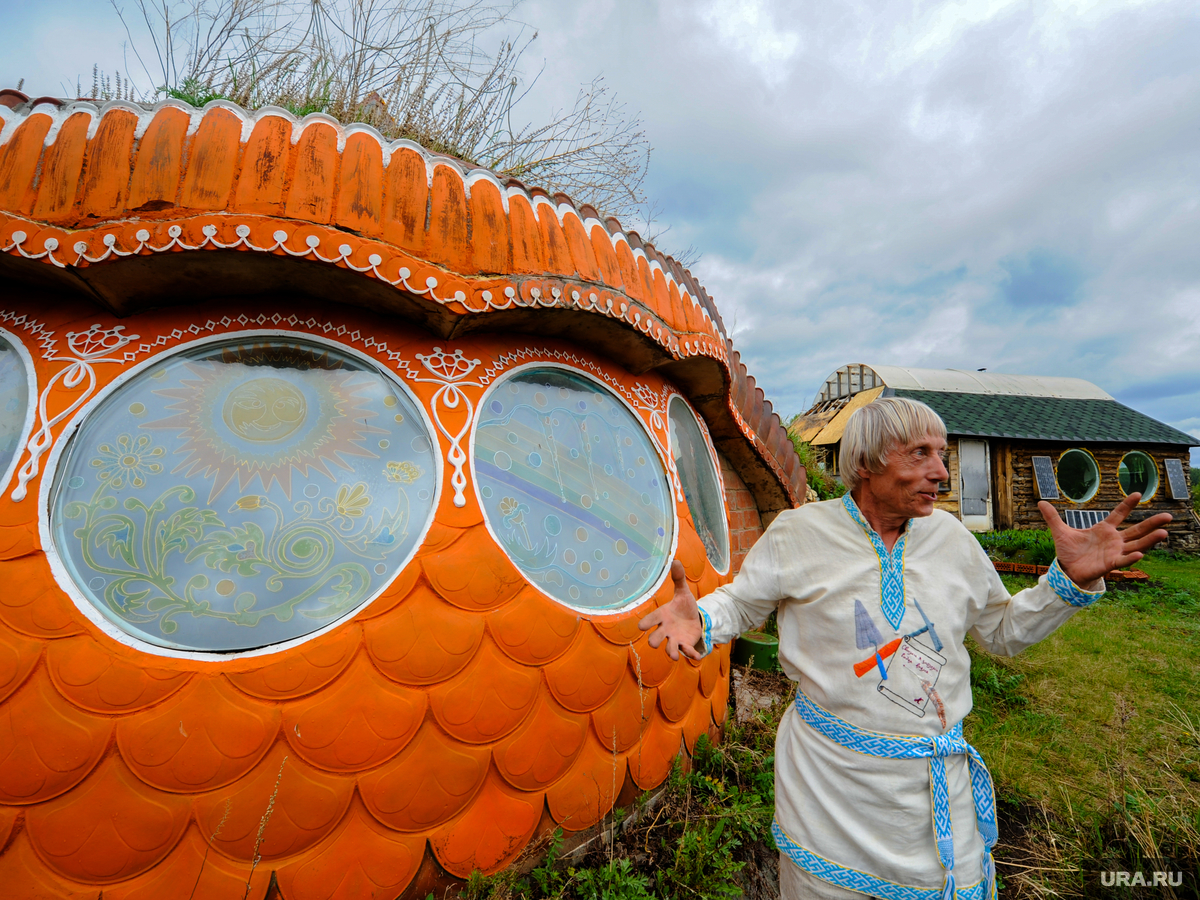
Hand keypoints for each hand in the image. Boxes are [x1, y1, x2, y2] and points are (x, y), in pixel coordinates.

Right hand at [638, 560, 702, 660]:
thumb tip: (676, 560)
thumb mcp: (683, 592)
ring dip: (670, 652)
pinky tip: (697, 656)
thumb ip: (679, 579)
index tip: (641, 626)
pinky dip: (691, 654)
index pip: (649, 620)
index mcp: (662, 616)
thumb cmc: (684, 606)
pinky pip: (686, 652)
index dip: (645, 624)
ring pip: (668, 649)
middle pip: (654, 638)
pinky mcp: (685, 645)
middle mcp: (665, 629)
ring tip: (673, 655)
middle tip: (655, 643)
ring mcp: (674, 639)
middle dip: (654, 641)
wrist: (695, 618)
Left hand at [1038, 494, 1171, 588]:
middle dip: (1152, 523)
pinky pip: (1123, 561)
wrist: (1066, 571)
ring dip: (1150, 540)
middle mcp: (1113, 540)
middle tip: (1168, 516)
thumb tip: (1040, 502)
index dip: (1127, 505)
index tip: (1138, 494)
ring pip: (1136, 544)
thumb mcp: (1059, 532)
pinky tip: (1140, 553)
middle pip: (1136, 530)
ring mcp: (1114, 552)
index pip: (1119, 514)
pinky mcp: (1109, 564)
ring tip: (1164, 533)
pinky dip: (1131, 557)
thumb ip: (1052, 517)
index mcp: (1104, 530)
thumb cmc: (1068, 552)